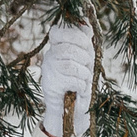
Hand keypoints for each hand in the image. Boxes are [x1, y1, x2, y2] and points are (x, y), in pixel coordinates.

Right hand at [36, 22, 93, 136]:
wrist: (72, 111)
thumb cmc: (80, 82)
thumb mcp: (86, 59)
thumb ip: (84, 41)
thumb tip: (86, 25)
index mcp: (57, 46)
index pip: (58, 31)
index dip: (75, 36)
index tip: (86, 45)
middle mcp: (49, 56)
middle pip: (69, 48)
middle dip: (85, 58)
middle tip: (88, 68)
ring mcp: (48, 70)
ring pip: (71, 64)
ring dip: (85, 74)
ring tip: (84, 81)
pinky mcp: (50, 85)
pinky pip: (73, 79)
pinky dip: (83, 86)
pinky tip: (80, 91)